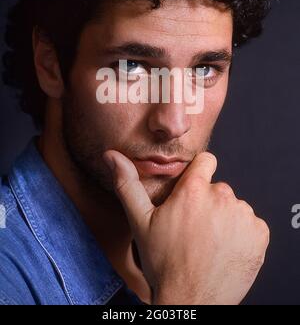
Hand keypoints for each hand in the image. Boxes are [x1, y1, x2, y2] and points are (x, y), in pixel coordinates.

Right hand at [103, 150, 269, 304]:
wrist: (191, 302)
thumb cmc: (163, 263)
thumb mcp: (140, 222)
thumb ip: (127, 184)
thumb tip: (111, 155)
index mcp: (193, 190)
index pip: (206, 160)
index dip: (198, 173)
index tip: (193, 191)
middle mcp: (222, 196)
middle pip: (217, 188)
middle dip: (207, 203)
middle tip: (194, 229)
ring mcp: (243, 215)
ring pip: (234, 207)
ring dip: (225, 219)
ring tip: (209, 242)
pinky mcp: (259, 234)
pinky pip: (250, 223)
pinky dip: (241, 234)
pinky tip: (225, 250)